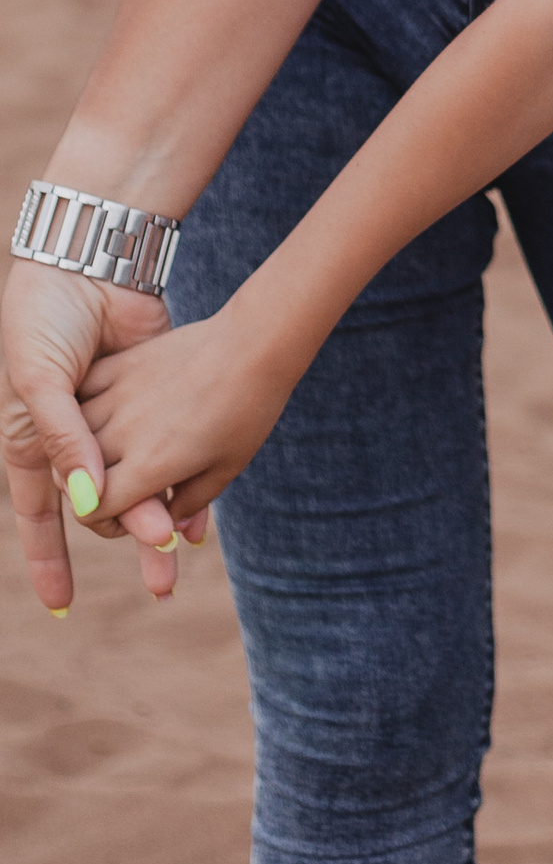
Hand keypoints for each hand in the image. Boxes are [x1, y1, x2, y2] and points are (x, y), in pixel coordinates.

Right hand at [4, 262, 206, 612]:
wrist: (85, 258)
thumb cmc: (42, 320)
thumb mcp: (40, 382)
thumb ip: (63, 440)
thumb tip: (83, 501)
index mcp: (39, 441)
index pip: (43, 514)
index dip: (49, 560)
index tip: (61, 605)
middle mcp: (77, 439)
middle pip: (103, 505)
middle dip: (129, 541)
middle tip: (161, 580)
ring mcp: (118, 418)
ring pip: (141, 480)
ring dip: (162, 513)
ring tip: (186, 547)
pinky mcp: (152, 395)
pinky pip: (171, 445)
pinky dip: (187, 476)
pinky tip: (204, 506)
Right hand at [76, 316, 288, 540]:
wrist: (256, 342)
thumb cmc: (250, 410)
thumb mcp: (226, 468)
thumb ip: (189, 503)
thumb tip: (169, 528)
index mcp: (148, 467)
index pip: (93, 510)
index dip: (106, 520)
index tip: (129, 512)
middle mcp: (122, 435)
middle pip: (78, 477)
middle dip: (95, 488)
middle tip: (128, 483)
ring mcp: (118, 396)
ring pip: (77, 435)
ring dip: (87, 448)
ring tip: (117, 447)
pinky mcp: (121, 365)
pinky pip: (84, 393)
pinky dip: (86, 406)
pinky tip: (110, 409)